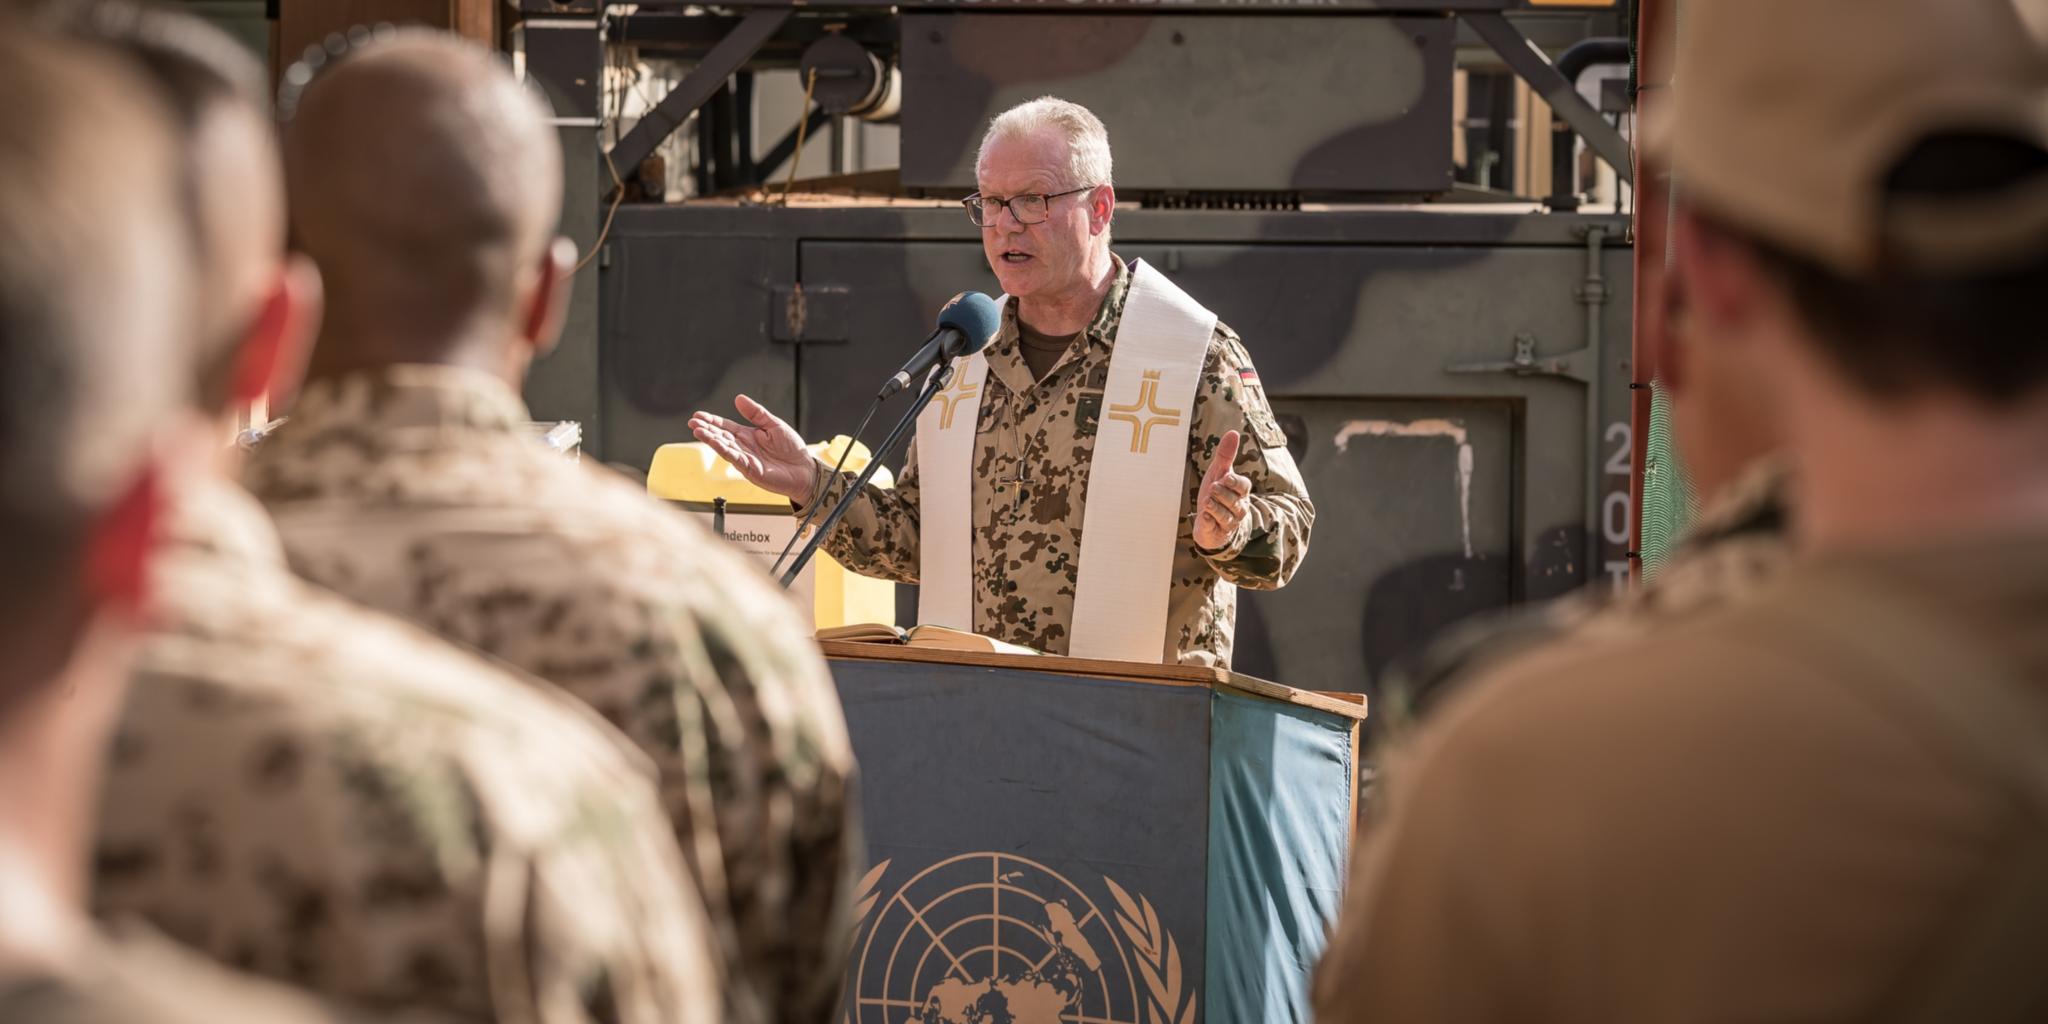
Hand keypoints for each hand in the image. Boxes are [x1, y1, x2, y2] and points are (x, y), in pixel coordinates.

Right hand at [688, 395, 817, 502]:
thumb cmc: (792, 449)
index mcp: (749, 435)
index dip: (712, 421)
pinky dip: (724, 450)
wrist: (805, 470)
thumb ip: (756, 413)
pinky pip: (735, 459)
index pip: (726, 427)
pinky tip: (714, 443)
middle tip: (692, 422)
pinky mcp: (751, 470)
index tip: (698, 415)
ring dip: (710, 439)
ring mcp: (746, 459)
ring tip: (697, 431)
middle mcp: (744, 447)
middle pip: (721, 436)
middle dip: (706, 429)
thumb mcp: (774, 424)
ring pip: (724, 447)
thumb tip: (739, 398)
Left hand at [1194, 430, 1250, 550]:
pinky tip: (1203, 517)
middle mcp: (1239, 508)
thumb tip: (1233, 432)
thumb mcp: (1219, 473)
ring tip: (1207, 502)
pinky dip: (1208, 522)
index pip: (1243, 487)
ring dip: (1216, 508)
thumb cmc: (1218, 494)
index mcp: (1241, 493)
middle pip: (1235, 502)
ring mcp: (1229, 522)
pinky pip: (1214, 528)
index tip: (1226, 477)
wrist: (1211, 522)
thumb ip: (1226, 455)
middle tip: (1213, 488)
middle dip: (1223, 495)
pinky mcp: (1217, 533)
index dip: (1235, 483)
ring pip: (1226, 516)